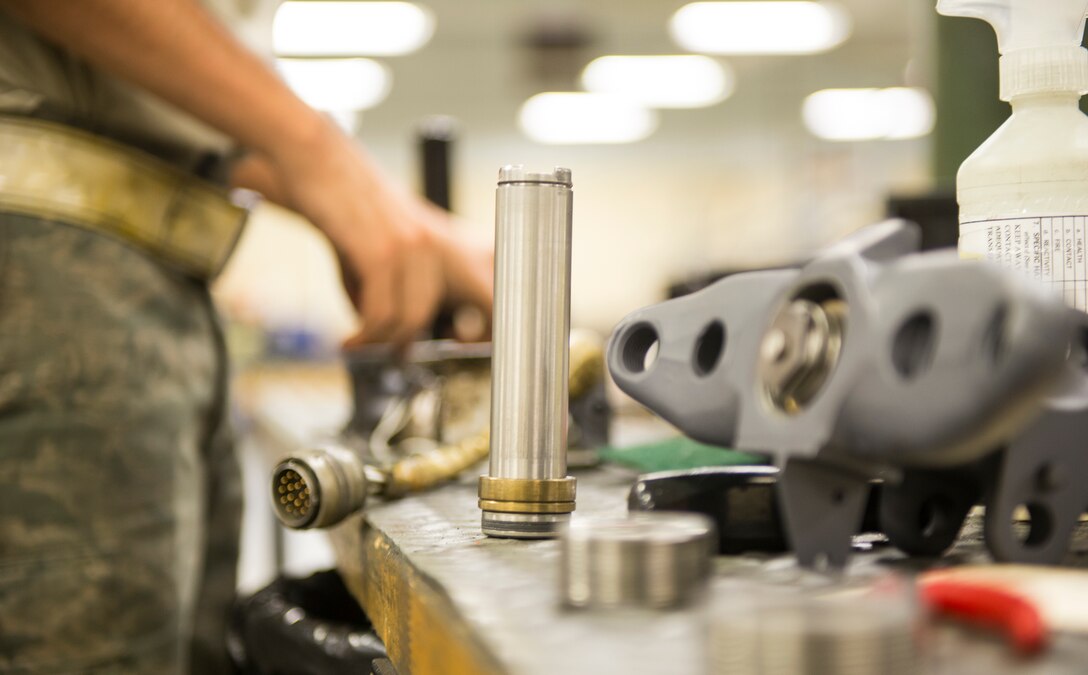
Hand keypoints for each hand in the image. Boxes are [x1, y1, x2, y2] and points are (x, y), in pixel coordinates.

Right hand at [233, 117, 492, 345]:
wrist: (317, 159)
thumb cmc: (346, 208)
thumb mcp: (381, 253)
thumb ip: (396, 295)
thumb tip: (396, 342)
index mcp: (445, 245)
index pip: (491, 296)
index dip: (487, 332)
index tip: (457, 350)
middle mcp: (438, 247)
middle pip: (453, 317)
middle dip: (421, 345)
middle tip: (395, 358)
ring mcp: (413, 249)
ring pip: (411, 322)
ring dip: (381, 343)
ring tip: (361, 346)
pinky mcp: (382, 252)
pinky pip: (381, 314)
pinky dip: (364, 336)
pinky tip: (349, 341)